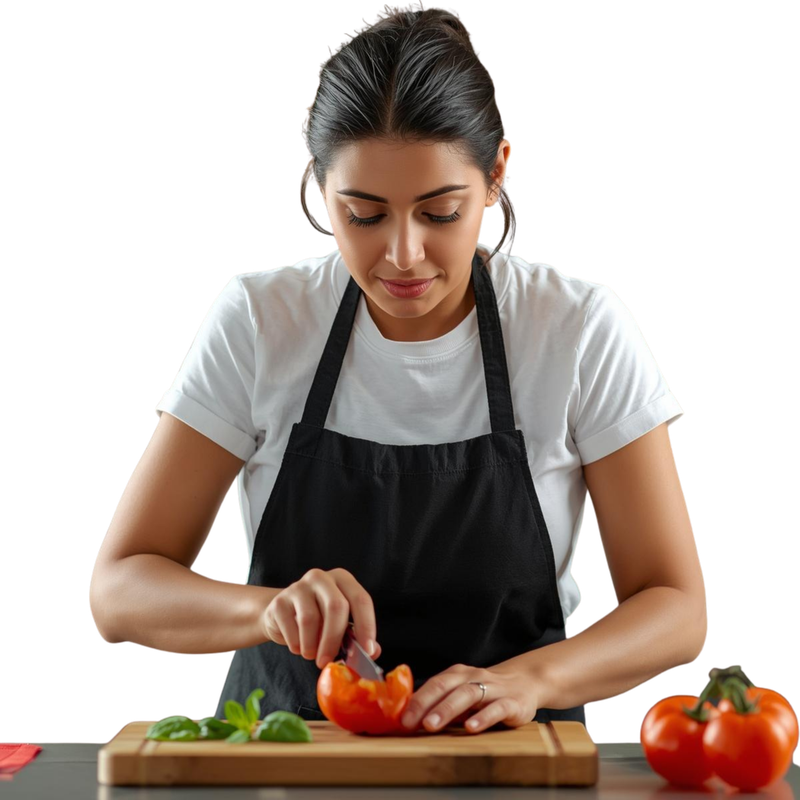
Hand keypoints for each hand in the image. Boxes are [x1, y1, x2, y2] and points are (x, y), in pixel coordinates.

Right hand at [261, 567, 381, 668]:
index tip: (368, 651)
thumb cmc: (318, 620)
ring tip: (312, 654)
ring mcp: (299, 586)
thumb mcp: (340, 624)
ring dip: (312, 645)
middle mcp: (321, 578)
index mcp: (343, 579)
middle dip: (334, 639)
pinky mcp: (280, 601)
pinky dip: (296, 644)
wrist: (282, 615)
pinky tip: (298, 646)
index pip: (360, 599)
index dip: (366, 625)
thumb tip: (373, 651)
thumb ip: (357, 636)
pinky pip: (290, 627)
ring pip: (310, 619)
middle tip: (328, 661)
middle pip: (335, 607)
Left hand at [400, 664, 539, 734]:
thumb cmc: (486, 692)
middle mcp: (473, 677)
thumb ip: (442, 703)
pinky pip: (496, 708)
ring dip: (447, 709)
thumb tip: (410, 719)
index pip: (433, 683)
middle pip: (446, 686)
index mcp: (458, 674)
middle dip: (426, 704)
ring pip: (467, 695)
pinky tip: (471, 727)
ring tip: (431, 725)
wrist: (526, 681)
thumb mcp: (462, 693)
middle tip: (409, 722)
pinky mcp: (512, 702)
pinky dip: (483, 717)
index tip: (401, 717)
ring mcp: (492, 688)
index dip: (416, 700)